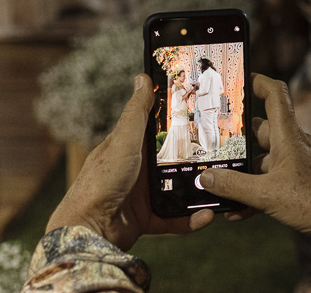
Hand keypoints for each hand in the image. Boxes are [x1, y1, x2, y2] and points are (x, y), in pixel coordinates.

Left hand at [46, 74, 213, 250]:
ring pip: (177, 188)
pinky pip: (174, 218)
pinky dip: (190, 219)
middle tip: (220, 150)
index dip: (176, 119)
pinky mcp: (147, 217)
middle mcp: (136, 168)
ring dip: (197, 189)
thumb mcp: (123, 141)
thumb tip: (143, 78)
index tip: (200, 112)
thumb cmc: (100, 182)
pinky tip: (206, 215)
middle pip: (171, 158)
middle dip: (194, 157)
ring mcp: (142, 194)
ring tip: (218, 185)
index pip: (155, 128)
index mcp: (129, 146)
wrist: (89, 231)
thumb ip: (137, 113)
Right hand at [198, 74, 310, 253]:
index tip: (236, 81)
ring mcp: (296, 163)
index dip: (257, 82)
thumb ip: (234, 186)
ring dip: (241, 173)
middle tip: (209, 143)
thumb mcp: (266, 194)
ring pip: (261, 160)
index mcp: (287, 135)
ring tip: (217, 184)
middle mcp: (292, 144)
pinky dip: (253, 192)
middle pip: (260, 130)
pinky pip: (269, 181)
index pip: (275, 94)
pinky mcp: (298, 183)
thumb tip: (206, 177)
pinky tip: (237, 212)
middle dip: (235, 139)